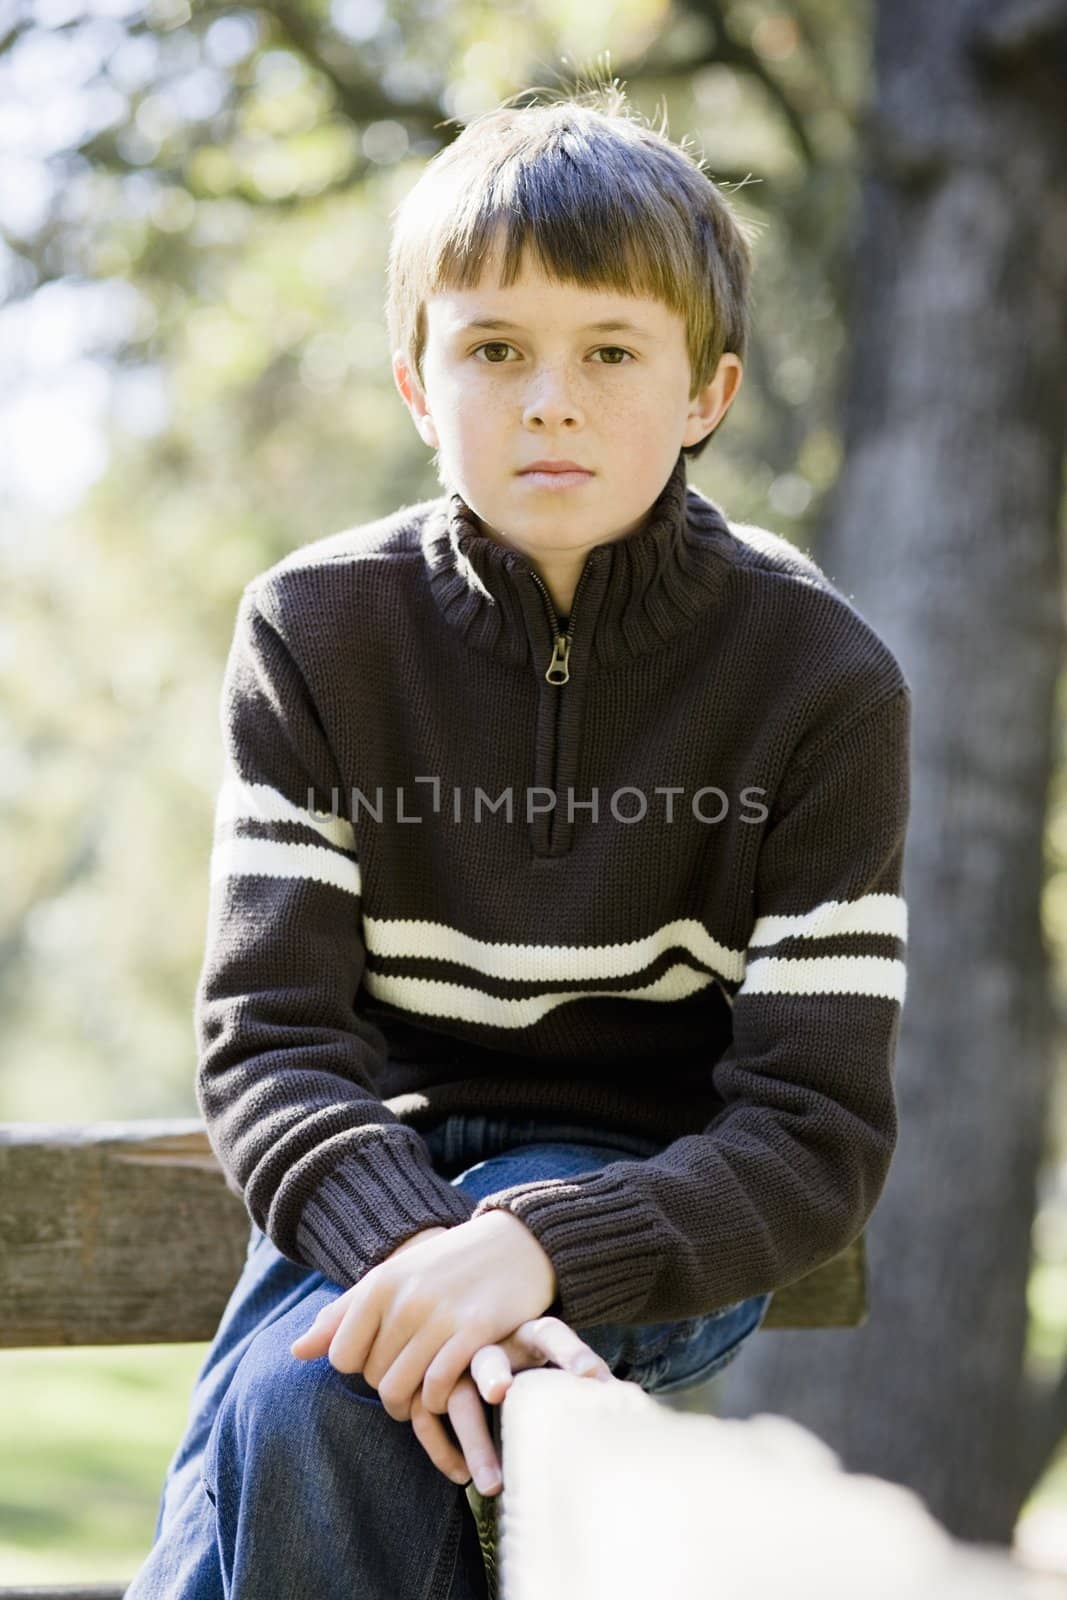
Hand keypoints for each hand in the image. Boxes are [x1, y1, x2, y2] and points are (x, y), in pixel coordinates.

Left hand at [289, 1210, 557, 1421]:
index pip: (341, 1356)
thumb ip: (343, 1315)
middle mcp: (405, 1298)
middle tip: (413, 1374)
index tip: (385, 1358)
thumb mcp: (392, 1279)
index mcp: (380, 1283)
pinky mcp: (476, 1332)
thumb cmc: (447, 1266)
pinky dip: (438, 1401)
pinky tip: (449, 1390)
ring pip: (401, 1390)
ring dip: (412, 1402)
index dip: (361, 1368)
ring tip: (425, 1393)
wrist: (516, 1243)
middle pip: (373, 1377)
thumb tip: (295, 1352)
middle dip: (389, 1385)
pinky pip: (438, 1388)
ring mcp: (440, 1315)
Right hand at [410, 1315, 620, 1496]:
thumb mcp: (551, 1351)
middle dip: (493, 1375)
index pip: (552, 1333)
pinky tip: (460, 1477)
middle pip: (488, 1356)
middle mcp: (489, 1340)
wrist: (470, 1316)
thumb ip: (580, 1373)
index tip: (593, 1378)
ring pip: (456, 1395)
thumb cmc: (527, 1351)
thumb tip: (625, 1400)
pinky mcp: (433, 1381)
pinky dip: (440, 1446)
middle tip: (500, 1394)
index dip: (573, 1353)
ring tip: (493, 1485)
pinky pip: (426, 1413)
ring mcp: (456, 1361)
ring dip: (473, 1439)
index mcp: (527, 1330)